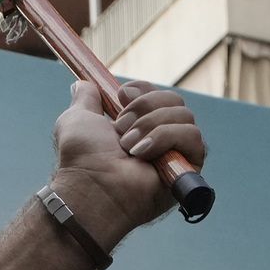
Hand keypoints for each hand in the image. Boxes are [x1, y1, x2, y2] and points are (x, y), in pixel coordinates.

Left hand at [49, 80, 202, 243]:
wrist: (90, 186)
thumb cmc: (80, 159)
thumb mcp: (77, 119)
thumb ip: (84, 99)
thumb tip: (83, 83)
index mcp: (140, 127)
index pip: (160, 95)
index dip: (144, 90)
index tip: (122, 95)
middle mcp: (161, 139)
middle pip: (175, 100)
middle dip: (145, 107)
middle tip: (120, 127)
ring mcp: (176, 154)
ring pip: (185, 115)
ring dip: (151, 125)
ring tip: (127, 147)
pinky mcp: (188, 168)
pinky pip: (192, 136)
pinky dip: (165, 138)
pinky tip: (142, 154)